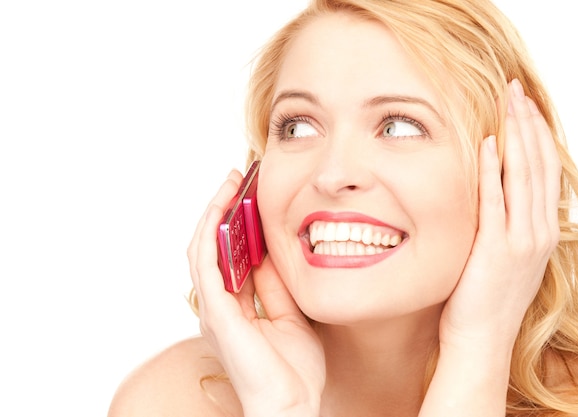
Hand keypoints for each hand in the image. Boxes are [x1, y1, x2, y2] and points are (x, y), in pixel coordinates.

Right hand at [187, 170, 324, 416]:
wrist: (292, 406)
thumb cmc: (294, 370)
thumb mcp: (290, 314)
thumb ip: (274, 285)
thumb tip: (268, 251)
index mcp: (235, 307)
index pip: (229, 255)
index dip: (237, 223)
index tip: (251, 195)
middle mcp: (219, 305)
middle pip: (212, 246)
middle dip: (223, 210)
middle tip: (237, 178)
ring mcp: (214, 309)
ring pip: (203, 248)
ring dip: (214, 212)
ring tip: (230, 182)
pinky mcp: (216, 312)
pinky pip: (207, 263)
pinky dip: (212, 232)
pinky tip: (224, 207)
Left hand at [440, 79, 561, 349]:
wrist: (481, 340)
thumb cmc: (486, 298)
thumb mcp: (505, 256)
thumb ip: (507, 223)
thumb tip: (496, 191)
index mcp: (542, 231)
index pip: (545, 171)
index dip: (536, 134)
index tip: (523, 105)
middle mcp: (539, 233)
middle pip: (539, 165)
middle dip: (528, 124)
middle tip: (516, 89)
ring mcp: (521, 242)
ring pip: (524, 178)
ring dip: (516, 137)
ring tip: (507, 103)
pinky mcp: (496, 252)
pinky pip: (496, 203)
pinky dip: (494, 172)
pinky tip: (490, 145)